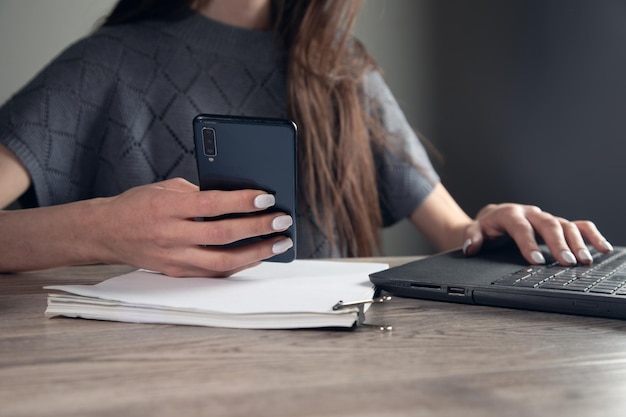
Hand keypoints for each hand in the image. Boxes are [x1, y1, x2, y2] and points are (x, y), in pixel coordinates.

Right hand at [95, 178, 292, 276]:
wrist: (106, 232)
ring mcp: (173, 257)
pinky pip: (213, 272)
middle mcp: (170, 234)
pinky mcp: (176, 272)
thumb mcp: (167, 188)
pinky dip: (239, 265)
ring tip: (279, 244)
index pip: (211, 204)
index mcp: (166, 207)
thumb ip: (200, 193)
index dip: (241, 201)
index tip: (268, 198)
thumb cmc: (140, 204)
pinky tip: (258, 256)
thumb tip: (241, 197)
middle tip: (283, 222)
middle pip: (222, 235)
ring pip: (221, 261)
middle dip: (257, 228)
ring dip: (256, 253)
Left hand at [462, 203, 612, 265]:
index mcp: (510, 213)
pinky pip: (578, 225)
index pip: (521, 227)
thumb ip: (472, 237)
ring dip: (578, 242)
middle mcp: (531, 213)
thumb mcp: (474, 230)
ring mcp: (546, 218)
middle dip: (559, 244)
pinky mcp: (556, 223)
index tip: (537, 261)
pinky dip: (591, 235)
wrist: (492, 219)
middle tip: (567, 263)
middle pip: (548, 225)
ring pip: (566, 225)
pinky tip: (602, 249)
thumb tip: (471, 246)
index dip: (528, 243)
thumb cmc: (486, 227)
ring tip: (585, 260)